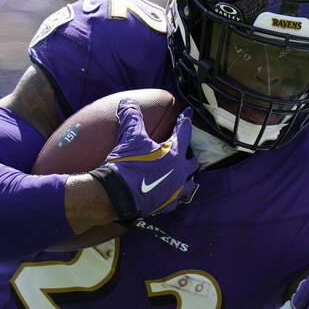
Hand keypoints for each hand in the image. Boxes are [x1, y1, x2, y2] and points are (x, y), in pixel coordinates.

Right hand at [90, 102, 197, 220]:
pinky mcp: (165, 205)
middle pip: (192, 161)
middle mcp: (179, 173)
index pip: (184, 132)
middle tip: (182, 148)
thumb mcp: (129, 137)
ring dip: (186, 175)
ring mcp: (174, 191)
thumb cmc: (126, 165)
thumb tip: (127, 103)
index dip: (185, 120)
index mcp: (175, 154)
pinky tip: (169, 191)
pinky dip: (174, 193)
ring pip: (188, 182)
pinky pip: (175, 199)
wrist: (117, 195)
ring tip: (180, 171)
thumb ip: (131, 117)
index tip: (188, 113)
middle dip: (188, 153)